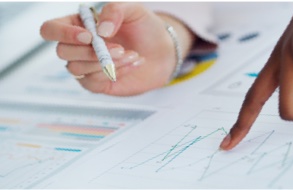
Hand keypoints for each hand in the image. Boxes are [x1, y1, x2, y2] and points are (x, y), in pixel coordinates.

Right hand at [40, 3, 194, 95]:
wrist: (164, 52)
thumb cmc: (146, 28)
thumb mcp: (134, 10)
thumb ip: (115, 11)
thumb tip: (100, 30)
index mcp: (79, 24)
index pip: (51, 29)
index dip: (63, 33)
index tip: (89, 36)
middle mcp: (78, 45)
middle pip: (62, 52)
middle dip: (91, 52)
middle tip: (119, 48)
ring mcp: (86, 66)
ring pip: (76, 69)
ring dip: (106, 63)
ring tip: (131, 54)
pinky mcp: (97, 83)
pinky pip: (92, 82)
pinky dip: (114, 73)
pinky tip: (131, 63)